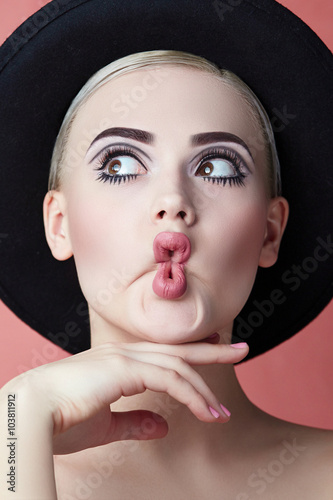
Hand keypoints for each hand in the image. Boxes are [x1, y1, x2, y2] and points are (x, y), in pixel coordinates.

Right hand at [19, 339, 247, 453]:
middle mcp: (124, 354)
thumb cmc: (61, 420)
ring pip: (178, 366)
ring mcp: (125, 357)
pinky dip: (191, 395)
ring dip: (204, 388)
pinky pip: (170, 379)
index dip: (190, 351)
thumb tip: (163, 425)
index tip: (213, 348)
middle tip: (241, 350)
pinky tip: (206, 413)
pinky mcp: (125, 368)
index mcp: (118, 363)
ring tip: (223, 413)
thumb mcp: (105, 425)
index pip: (163, 353)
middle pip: (178, 349)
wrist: (31, 415)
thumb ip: (135, 422)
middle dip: (211, 350)